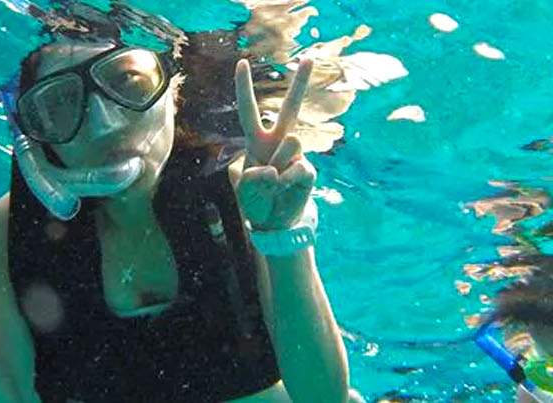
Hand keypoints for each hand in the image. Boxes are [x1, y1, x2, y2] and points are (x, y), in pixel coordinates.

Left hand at [235, 58, 317, 230]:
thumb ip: (254, 178)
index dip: (244, 88)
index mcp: (258, 141)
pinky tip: (284, 191)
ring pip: (290, 143)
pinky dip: (284, 184)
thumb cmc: (256, 201)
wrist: (274, 222)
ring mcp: (296, 155)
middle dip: (301, 83)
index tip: (241, 62)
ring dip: (276, 166)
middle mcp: (279, 142)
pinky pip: (296, 170)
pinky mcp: (307, 170)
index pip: (249, 110)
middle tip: (311, 58)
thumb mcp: (244, 189)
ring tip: (272, 185)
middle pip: (291, 108)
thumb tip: (274, 171)